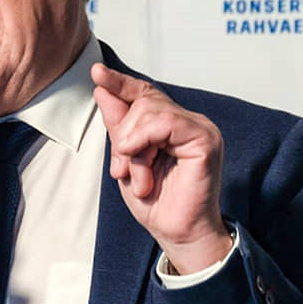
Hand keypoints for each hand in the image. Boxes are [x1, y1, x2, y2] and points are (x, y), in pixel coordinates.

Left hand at [91, 63, 231, 273]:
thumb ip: (117, 125)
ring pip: (149, 112)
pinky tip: (141, 161)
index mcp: (169, 125)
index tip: (96, 71)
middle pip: (141, 102)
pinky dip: (144, 141)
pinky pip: (166, 122)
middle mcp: (186, 122)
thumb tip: (103, 89)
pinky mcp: (205, 139)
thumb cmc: (155, 202)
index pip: (142, 93)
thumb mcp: (125, 158)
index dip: (119, 83)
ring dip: (133, 149)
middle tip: (123, 171)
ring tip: (139, 178)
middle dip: (122, 136)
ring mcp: (199, 128)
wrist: (176, 232)